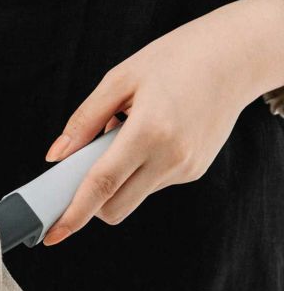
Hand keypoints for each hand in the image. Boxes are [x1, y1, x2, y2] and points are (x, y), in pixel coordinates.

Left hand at [43, 0, 283, 244]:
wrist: (237, 55)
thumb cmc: (176, 58)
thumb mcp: (121, 78)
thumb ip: (84, 121)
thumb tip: (56, 156)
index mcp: (149, 131)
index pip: (102, 185)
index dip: (74, 214)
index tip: (52, 235)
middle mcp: (171, 157)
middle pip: (115, 207)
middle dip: (92, 202)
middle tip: (79, 174)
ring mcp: (186, 168)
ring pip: (133, 195)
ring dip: (119, 178)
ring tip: (129, 133)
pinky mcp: (194, 171)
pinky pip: (152, 183)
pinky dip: (140, 168)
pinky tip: (152, 135)